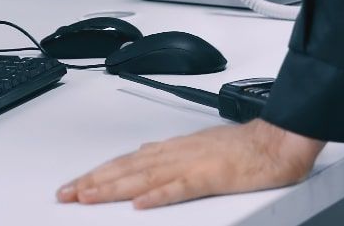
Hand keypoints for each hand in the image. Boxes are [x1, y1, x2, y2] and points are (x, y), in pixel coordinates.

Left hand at [56, 119, 324, 209]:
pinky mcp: (211, 176)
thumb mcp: (198, 147)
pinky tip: (140, 204)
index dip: (98, 174)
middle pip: (126, 168)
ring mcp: (192, 163)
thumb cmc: (242, 147)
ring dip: (113, 187)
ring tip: (87, 197)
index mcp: (172, 148)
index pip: (126, 162)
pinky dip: (159, 195)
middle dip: (94, 181)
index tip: (75, 185)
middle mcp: (176, 153)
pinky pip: (181, 187)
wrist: (277, 139)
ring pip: (144, 176)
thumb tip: (144, 154)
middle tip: (66, 193)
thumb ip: (170, 154)